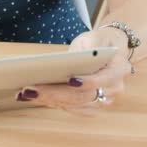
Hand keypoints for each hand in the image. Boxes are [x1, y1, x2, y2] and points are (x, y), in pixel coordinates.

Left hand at [16, 30, 131, 115]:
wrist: (111, 49)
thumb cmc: (99, 42)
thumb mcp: (93, 37)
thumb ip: (85, 48)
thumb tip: (67, 62)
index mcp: (119, 68)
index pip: (103, 79)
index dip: (87, 82)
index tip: (69, 80)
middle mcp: (114, 88)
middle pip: (83, 96)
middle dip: (55, 94)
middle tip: (31, 90)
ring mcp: (105, 100)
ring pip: (75, 105)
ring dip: (50, 100)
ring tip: (27, 94)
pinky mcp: (93, 105)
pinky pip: (73, 109)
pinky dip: (54, 103)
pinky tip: (36, 97)